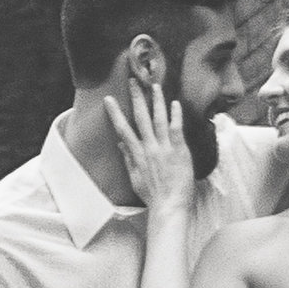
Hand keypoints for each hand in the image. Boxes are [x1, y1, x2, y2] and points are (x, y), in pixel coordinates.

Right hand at [108, 67, 195, 214]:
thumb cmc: (153, 195)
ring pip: (158, 118)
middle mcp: (149, 148)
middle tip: (133, 81)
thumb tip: (120, 143)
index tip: (109, 99)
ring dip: (156, 100)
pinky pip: (176, 128)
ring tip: (154, 85)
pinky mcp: (179, 150)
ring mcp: (164, 148)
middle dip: (136, 98)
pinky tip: (175, 103)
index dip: (115, 113)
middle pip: (140, 117)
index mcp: (137, 154)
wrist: (169, 206)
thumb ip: (128, 159)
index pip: (123, 129)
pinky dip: (175, 115)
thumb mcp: (135, 178)